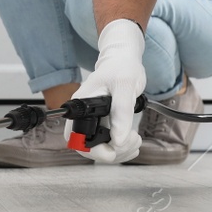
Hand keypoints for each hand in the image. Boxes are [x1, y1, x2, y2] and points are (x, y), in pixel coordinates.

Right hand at [66, 20, 146, 162]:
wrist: (124, 60)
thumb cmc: (121, 67)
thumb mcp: (124, 86)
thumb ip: (121, 112)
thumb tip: (118, 139)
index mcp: (82, 105)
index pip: (76, 138)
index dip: (94, 149)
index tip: (113, 148)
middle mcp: (84, 115)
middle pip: (88, 148)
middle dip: (111, 151)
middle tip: (130, 141)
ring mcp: (94, 121)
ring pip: (100, 149)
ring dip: (120, 151)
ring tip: (134, 139)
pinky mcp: (104, 124)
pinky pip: (109, 145)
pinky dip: (123, 148)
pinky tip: (132, 140)